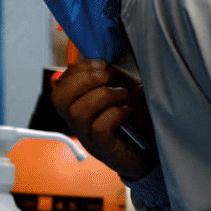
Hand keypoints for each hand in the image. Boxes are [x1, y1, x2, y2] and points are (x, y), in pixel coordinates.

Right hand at [50, 58, 157, 180]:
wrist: (151, 148)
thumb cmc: (134, 116)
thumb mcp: (118, 88)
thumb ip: (106, 76)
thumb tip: (98, 62)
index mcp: (77, 105)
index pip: (58, 86)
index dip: (76, 70)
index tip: (100, 63)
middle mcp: (76, 122)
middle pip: (59, 99)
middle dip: (82, 80)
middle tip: (106, 76)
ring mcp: (87, 137)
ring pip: (78, 112)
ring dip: (103, 95)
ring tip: (122, 94)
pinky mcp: (102, 148)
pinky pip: (98, 128)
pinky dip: (114, 113)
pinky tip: (127, 111)